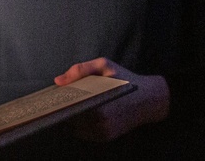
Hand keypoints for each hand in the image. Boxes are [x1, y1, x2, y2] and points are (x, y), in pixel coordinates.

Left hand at [54, 57, 169, 141]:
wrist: (150, 99)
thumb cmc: (126, 78)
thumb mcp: (105, 66)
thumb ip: (81, 70)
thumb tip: (58, 81)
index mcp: (98, 105)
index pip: (68, 107)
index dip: (60, 101)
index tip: (54, 95)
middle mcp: (101, 123)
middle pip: (70, 117)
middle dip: (66, 108)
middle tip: (62, 98)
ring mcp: (104, 133)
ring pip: (76, 127)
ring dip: (73, 117)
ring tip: (73, 103)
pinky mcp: (106, 137)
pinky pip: (85, 133)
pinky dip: (81, 124)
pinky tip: (84, 111)